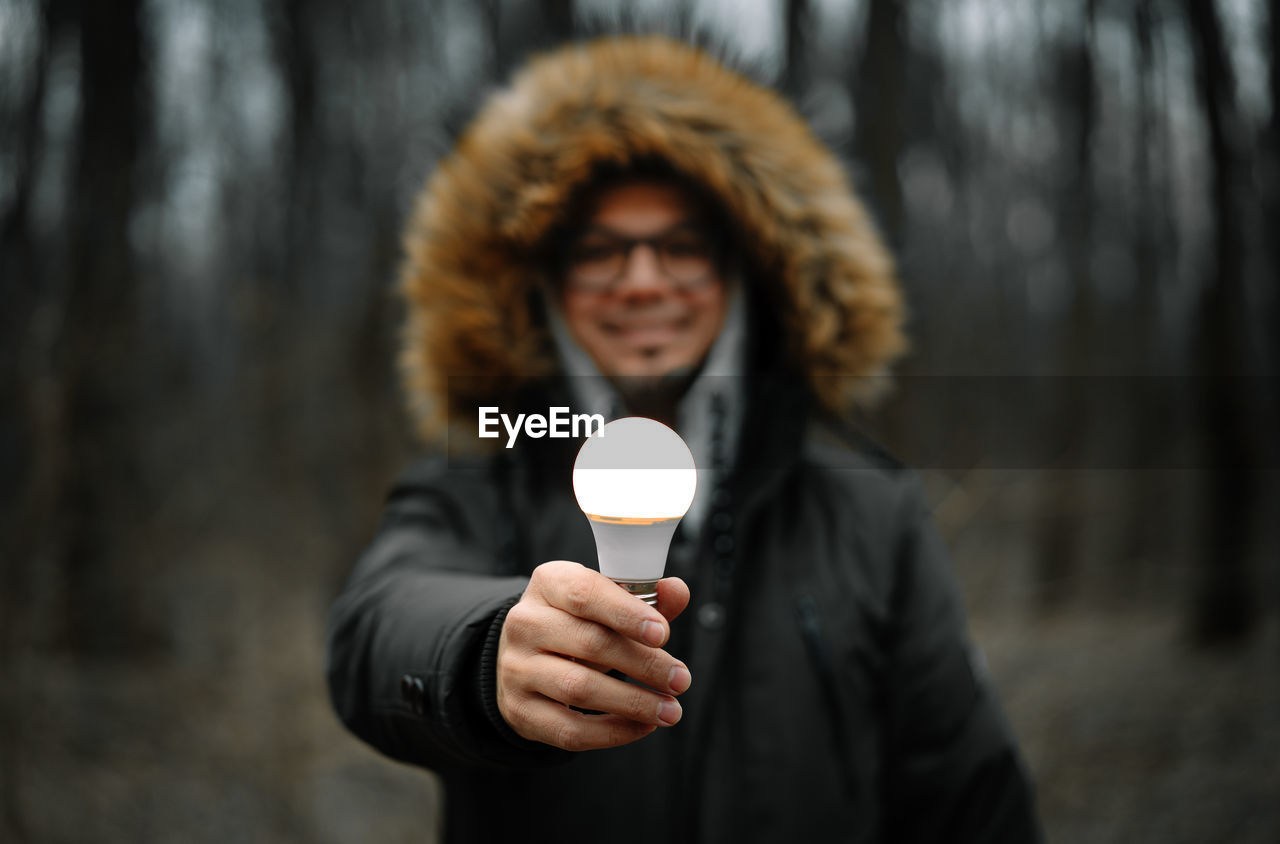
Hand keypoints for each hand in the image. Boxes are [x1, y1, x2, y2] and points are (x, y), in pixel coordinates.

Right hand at [496, 560, 692, 750]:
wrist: (525, 658)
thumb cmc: (577, 624)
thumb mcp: (605, 603)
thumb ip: (644, 598)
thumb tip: (677, 590)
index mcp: (549, 584)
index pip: (585, 593)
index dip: (626, 613)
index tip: (663, 634)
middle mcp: (525, 623)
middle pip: (590, 644)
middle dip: (644, 664)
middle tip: (680, 679)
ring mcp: (517, 669)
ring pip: (579, 689)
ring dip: (633, 702)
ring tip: (670, 710)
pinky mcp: (521, 710)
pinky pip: (569, 730)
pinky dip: (612, 732)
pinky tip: (643, 727)